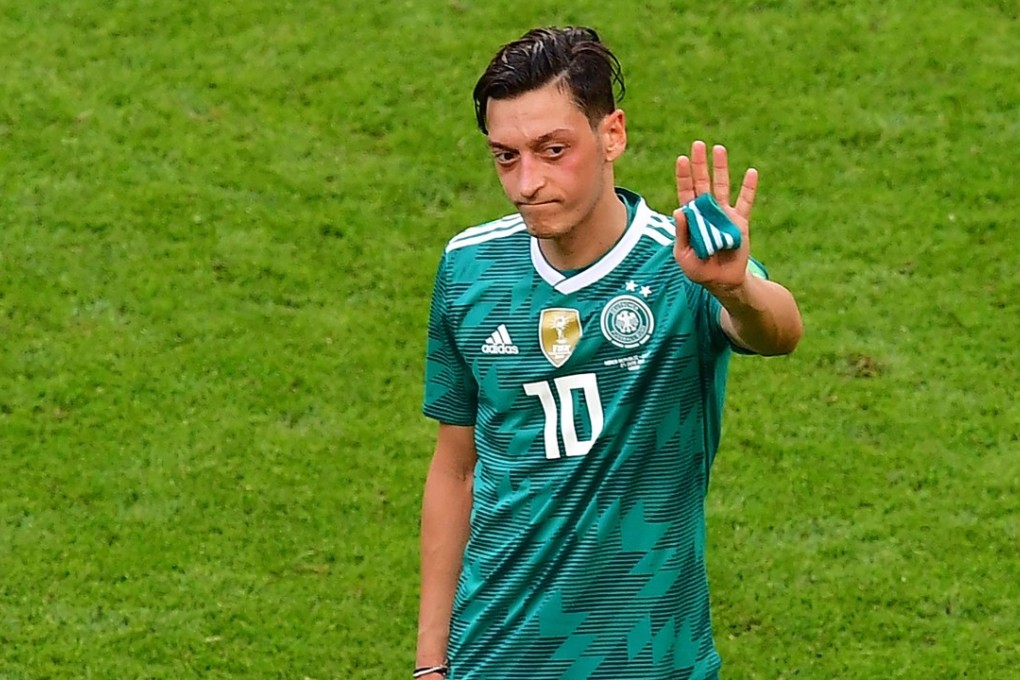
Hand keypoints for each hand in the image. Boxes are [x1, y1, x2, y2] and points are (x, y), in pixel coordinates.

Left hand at [673, 141, 757, 292]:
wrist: (723, 282)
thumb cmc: (699, 270)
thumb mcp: (683, 255)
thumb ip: (681, 233)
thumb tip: (679, 209)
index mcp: (691, 217)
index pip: (686, 192)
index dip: (683, 176)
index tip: (681, 159)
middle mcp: (707, 211)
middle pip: (703, 182)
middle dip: (700, 164)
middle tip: (698, 144)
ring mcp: (724, 215)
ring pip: (722, 186)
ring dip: (721, 168)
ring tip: (719, 148)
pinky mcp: (739, 222)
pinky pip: (745, 202)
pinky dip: (749, 188)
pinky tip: (751, 172)